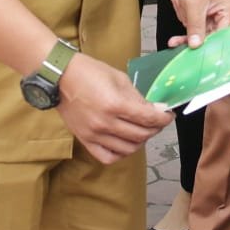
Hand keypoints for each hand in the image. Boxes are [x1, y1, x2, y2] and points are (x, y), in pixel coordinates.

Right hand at [57, 54, 173, 163]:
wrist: (61, 77)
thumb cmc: (90, 72)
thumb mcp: (119, 79)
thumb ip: (138, 97)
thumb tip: (155, 109)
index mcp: (115, 104)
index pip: (148, 118)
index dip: (163, 119)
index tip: (169, 115)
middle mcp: (105, 123)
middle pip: (140, 135)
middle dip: (155, 129)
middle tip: (158, 122)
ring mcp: (94, 134)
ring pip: (127, 149)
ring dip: (141, 141)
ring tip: (143, 131)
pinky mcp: (85, 140)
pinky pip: (107, 157)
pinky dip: (120, 154)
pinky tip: (125, 143)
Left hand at [173, 0, 229, 47]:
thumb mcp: (194, 4)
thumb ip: (195, 26)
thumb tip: (196, 44)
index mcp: (229, 11)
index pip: (222, 35)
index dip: (210, 45)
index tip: (198, 55)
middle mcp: (224, 16)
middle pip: (213, 37)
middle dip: (197, 43)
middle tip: (183, 52)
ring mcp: (214, 18)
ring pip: (203, 36)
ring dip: (189, 39)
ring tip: (175, 42)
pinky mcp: (204, 18)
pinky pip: (196, 31)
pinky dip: (186, 35)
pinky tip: (175, 40)